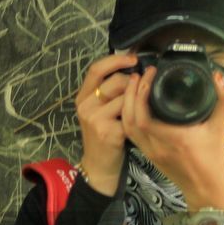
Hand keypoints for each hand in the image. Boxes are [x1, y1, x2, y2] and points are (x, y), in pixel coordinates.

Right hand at [74, 53, 139, 195]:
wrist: (99, 166)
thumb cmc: (104, 135)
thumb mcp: (99, 111)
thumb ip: (108, 92)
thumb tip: (133, 70)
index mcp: (83, 97)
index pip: (96, 69)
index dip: (116, 60)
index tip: (134, 58)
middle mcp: (86, 106)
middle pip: (116, 81)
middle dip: (133, 85)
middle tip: (140, 94)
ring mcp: (95, 119)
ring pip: (126, 97)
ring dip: (136, 103)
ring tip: (137, 112)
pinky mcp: (108, 131)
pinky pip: (131, 115)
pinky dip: (138, 117)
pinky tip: (138, 124)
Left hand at [120, 62, 223, 210]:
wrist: (205, 189)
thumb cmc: (213, 161)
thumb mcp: (220, 129)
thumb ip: (223, 101)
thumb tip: (219, 78)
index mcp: (174, 139)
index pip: (145, 117)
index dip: (141, 94)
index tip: (149, 75)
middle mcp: (157, 146)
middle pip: (130, 119)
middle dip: (130, 94)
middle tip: (138, 76)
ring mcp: (150, 152)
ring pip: (128, 127)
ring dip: (127, 105)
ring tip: (134, 86)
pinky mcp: (149, 155)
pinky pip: (131, 134)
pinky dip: (129, 117)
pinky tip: (134, 105)